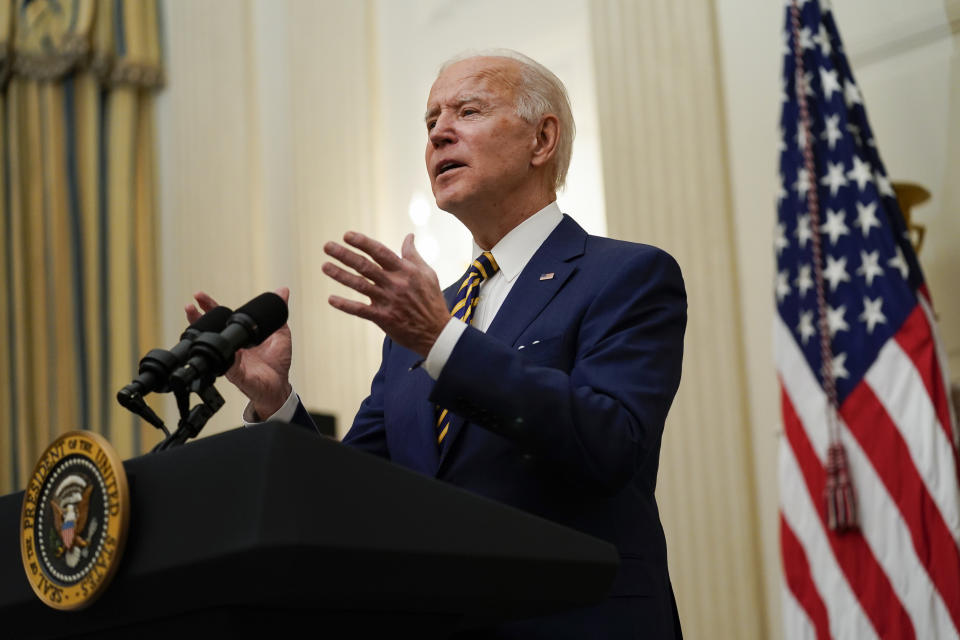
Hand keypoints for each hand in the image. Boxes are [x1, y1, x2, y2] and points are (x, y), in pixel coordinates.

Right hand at [185, 288, 292, 418]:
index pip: (222, 318)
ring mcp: (232, 361)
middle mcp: (232, 348)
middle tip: (189, 306)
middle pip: (211, 330)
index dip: (210, 306)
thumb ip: (279, 313)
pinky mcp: (239, 375)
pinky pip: (231, 367)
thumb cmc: (276, 362)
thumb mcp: (280, 334)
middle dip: (197, 318)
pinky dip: (230, 359)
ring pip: (215, 348)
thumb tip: (283, 291)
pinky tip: (229, 350)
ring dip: (204, 336)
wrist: (278, 386)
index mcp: (240, 337)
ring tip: (195, 319)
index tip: (198, 295)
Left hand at [323, 232, 449, 356]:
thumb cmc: (432, 300)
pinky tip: (331, 299)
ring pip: (359, 285)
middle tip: (327, 246)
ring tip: (324, 266)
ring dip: (340, 275)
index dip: (362, 242)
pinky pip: (360, 310)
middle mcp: (394, 284)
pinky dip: (345, 305)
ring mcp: (388, 301)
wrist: (437, 332)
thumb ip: (413, 255)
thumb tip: (409, 236)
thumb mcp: (427, 273)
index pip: (380, 252)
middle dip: (344, 255)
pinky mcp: (383, 318)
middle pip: (365, 266)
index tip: (347, 235)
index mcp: (405, 271)